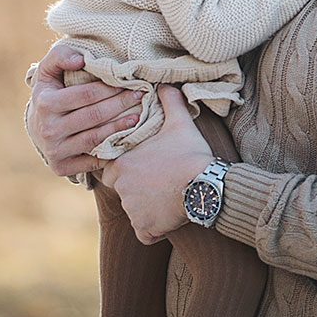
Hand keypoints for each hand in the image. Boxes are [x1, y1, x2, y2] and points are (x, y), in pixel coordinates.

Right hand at [25, 43, 143, 177]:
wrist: (36, 126)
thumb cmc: (50, 91)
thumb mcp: (48, 69)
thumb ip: (61, 56)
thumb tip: (81, 59)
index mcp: (46, 103)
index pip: (86, 95)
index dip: (110, 88)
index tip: (129, 82)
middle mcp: (48, 129)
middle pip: (94, 116)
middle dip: (120, 104)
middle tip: (140, 95)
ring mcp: (54, 151)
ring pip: (95, 138)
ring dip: (120, 127)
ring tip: (138, 117)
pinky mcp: (61, 167)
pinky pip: (92, 161)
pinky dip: (110, 151)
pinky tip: (124, 140)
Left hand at [100, 87, 213, 244]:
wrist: (206, 185)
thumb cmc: (190, 153)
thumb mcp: (180, 122)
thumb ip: (169, 101)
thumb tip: (164, 84)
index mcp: (123, 162)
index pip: (110, 167)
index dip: (126, 166)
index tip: (143, 165)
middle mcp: (121, 187)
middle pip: (120, 189)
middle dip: (133, 187)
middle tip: (155, 182)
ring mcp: (132, 210)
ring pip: (133, 210)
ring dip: (145, 207)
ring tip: (166, 198)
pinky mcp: (144, 228)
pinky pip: (144, 232)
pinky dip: (153, 228)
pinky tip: (168, 218)